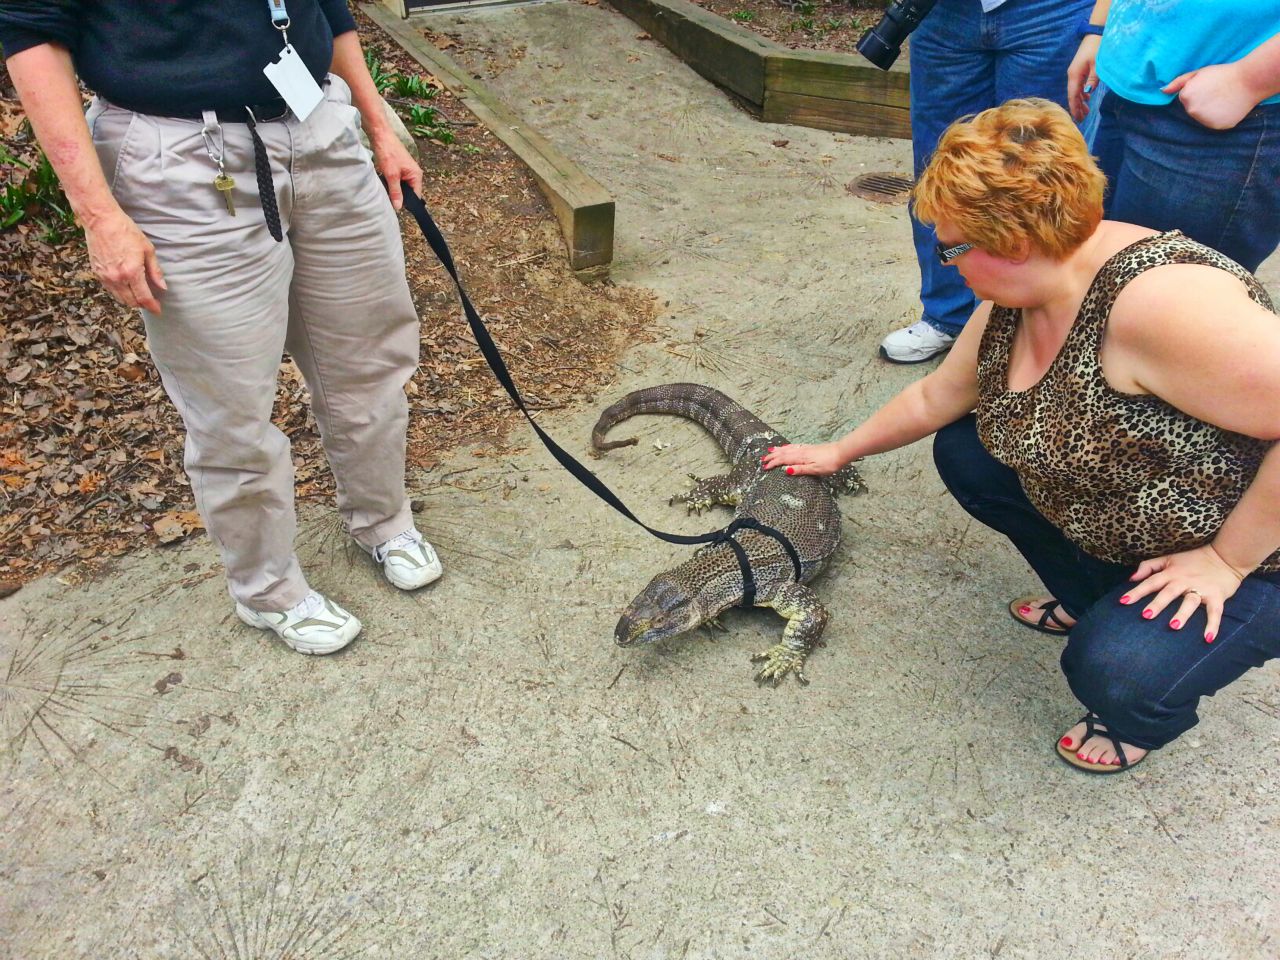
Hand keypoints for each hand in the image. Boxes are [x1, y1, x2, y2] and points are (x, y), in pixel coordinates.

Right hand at [85, 208, 165, 313]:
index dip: (152, 306)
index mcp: (132, 272)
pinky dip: (120, 293)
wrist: (101, 221)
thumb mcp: (147, 250)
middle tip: (151, 302)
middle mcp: (117, 278)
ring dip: (131, 300)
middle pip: (131, 302)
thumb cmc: (125, 231)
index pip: (144, 298)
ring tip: (140, 295)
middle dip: (142, 304)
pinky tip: (127, 287)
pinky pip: (110, 290)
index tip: (158, 310)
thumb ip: (155, 271)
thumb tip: (163, 287)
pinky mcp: (97, 273)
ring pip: (119, 298)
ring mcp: (105, 277)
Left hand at [371, 133, 422, 210]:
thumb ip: (395, 192)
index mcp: (416, 175)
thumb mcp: (391, 175)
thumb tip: (399, 207)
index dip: (407, 203)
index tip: (396, 207)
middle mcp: (414, 174)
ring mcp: (407, 171)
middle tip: (389, 200)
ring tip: (386, 190)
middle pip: (409, 192)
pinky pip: (397, 181)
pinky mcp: (399, 168)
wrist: (380, 135)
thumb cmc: (388, 151)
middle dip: (400, 196)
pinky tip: (384, 183)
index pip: (416, 196)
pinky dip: (391, 183)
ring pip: (402, 187)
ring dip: (394, 189)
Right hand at [760, 442, 844, 476]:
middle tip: (763, 459)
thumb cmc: (829, 463)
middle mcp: (801, 451)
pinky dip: (787, 447)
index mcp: (800, 457)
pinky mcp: (809, 447)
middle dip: (772, 456)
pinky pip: (794, 446)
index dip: (773, 463)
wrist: (841, 452)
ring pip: (788, 448)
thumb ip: (800, 469)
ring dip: (778, 450)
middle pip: (783, 453)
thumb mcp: (815, 470)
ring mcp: (805, 448)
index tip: (765, 467)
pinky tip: (787, 447)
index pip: (783, 460)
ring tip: (770, 450)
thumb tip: (786, 471)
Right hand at [1067, 35, 1101, 122]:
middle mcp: (1072, 75)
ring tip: (1086, 111)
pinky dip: (1082, 94)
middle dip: (1077, 107)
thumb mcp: (1097, 64)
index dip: (1075, 108)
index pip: (1073, 95)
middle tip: (1082, 119)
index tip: (1078, 119)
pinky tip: (1087, 98)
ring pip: (1076, 91)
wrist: (1096, 33)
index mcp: (1075, 75)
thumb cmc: (1097, 48)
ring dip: (1080, 101)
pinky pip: (1079, 85)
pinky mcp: (1079, 70)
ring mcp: (1075, 73)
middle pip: (1073, 95)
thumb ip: (1093, 79)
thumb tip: (1088, 93)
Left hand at [1121, 544, 1247, 642]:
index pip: (1151, 582)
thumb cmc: (1193, 560)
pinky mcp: (1217, 596)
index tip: (1123, 601)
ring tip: (1174, 626)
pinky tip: (1207, 638)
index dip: (1137, 591)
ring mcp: (1201, 589)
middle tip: (1146, 615)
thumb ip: (1148, 566)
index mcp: (1171, 573)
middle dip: (1158, 604)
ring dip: (1183, 614)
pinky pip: (1215, 612)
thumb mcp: (1169, 559)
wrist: (1226, 556)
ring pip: (1190, 602)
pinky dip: (1213, 625)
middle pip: (1169, 592)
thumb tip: (1131, 578)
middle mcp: (1184, 581)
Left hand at [1163, 63, 1258, 129]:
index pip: (1185, 99)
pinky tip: (1227, 108)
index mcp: (1185, 96)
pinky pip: (1213, 124)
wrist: (1249, 81)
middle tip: (1217, 93)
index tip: (1209, 87)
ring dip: (1210, 112)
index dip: (1198, 92)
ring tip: (1222, 100)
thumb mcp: (1199, 73)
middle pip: (1193, 110)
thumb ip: (1178, 82)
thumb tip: (1162, 91)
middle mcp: (1192, 110)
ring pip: (1202, 118)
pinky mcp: (1216, 126)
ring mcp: (1203, 120)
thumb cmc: (1223, 75)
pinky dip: (1219, 118)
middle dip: (1202, 102)